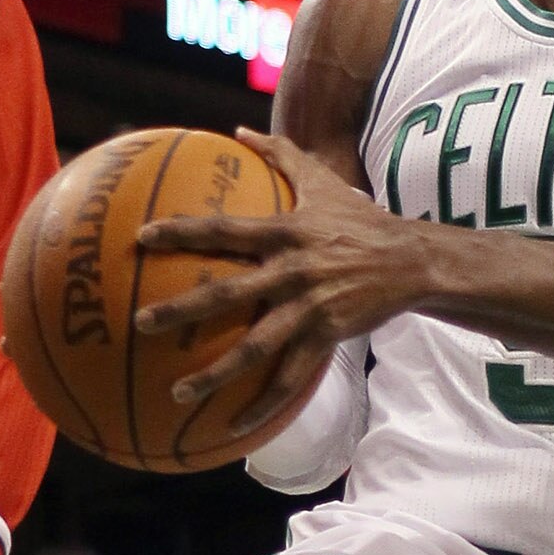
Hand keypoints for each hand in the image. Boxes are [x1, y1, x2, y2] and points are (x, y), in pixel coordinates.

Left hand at [135, 129, 424, 432]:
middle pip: (228, 292)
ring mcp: (309, 307)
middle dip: (182, 308)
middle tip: (141, 322)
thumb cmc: (360, 218)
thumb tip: (240, 128)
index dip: (183, 232)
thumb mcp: (323, 180)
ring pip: (254, 347)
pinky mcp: (327, 337)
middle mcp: (292, 270)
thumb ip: (279, 153)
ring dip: (214, 372)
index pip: (224, 229)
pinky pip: (289, 377)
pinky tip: (232, 426)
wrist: (412, 260)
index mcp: (284, 231)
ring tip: (176, 392)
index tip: (142, 238)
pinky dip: (262, 403)